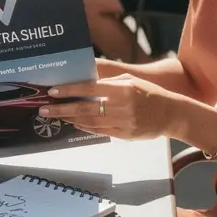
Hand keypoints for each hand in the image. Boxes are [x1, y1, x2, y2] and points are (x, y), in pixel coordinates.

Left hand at [39, 74, 177, 139]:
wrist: (171, 114)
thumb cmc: (149, 93)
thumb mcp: (130, 81)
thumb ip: (108, 82)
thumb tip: (84, 83)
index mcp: (122, 89)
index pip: (89, 89)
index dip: (69, 91)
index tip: (53, 92)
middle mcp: (121, 106)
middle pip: (85, 108)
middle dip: (61, 109)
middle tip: (44, 109)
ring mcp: (123, 122)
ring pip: (89, 122)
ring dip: (70, 119)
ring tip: (56, 115)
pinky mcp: (125, 135)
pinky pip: (100, 131)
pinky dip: (84, 127)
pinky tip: (74, 123)